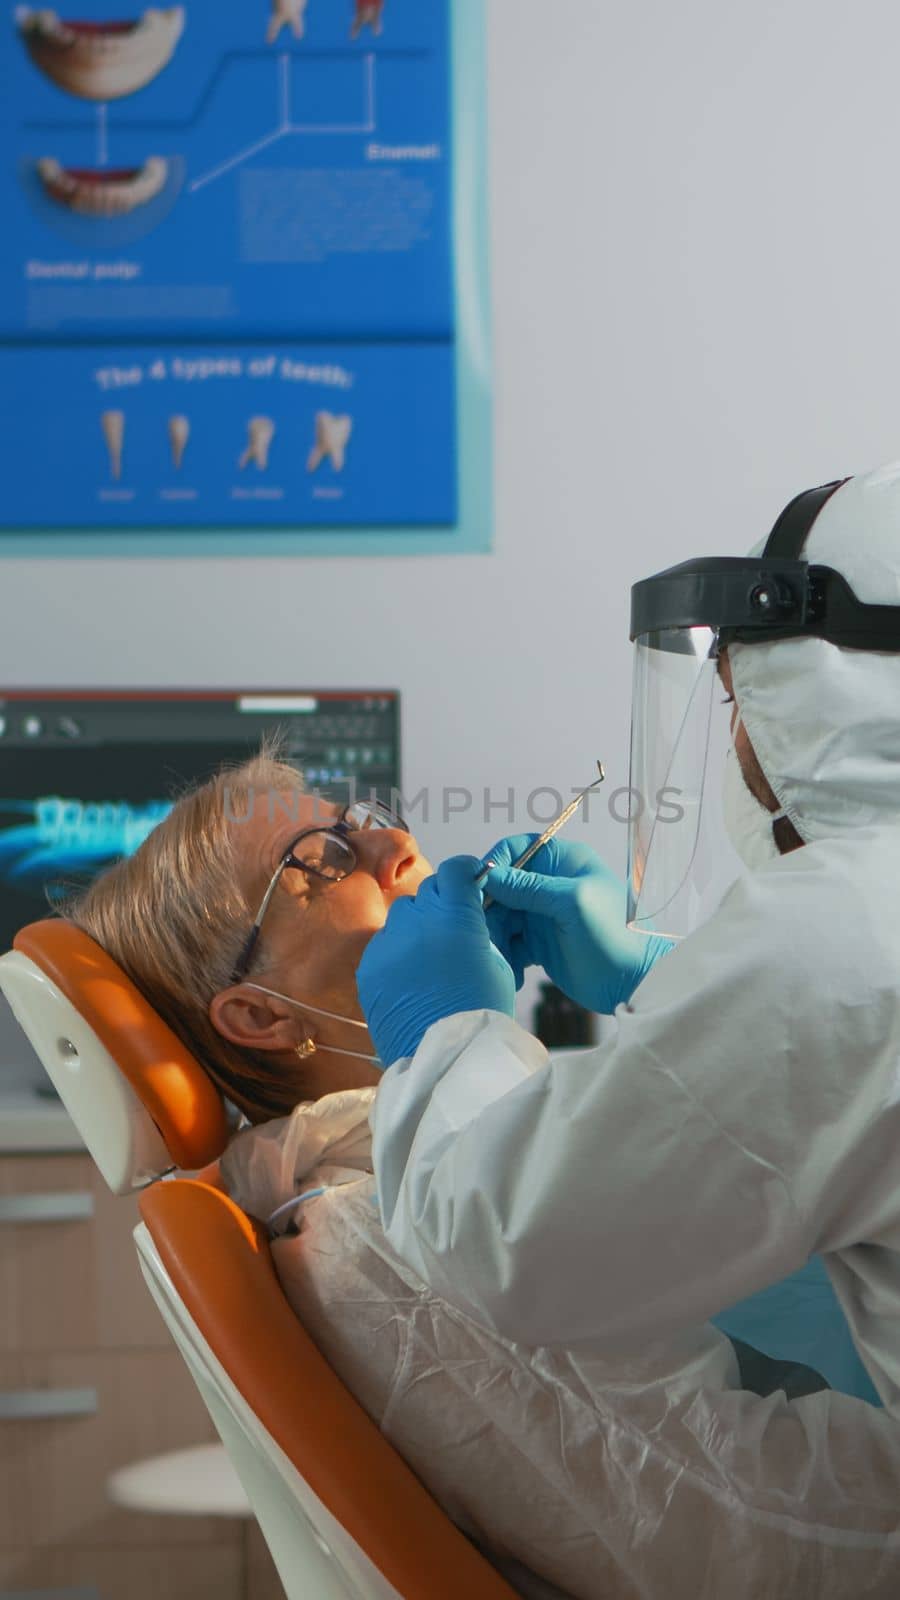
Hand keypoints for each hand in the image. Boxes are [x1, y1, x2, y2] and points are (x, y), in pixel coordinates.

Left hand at [357, 856, 515, 1066]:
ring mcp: (386, 944)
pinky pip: (383, 946)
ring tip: (430, 961)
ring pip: (402, 917)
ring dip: (417, 928)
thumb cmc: (480, 1012)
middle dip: (442, 904)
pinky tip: (411, 980)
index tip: (471, 886)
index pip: (456, 869)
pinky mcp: (367, 968)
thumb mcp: (497, 962)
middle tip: (454, 931)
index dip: (466, 875)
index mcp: (454, 915)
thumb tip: (469, 916)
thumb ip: (478, 929)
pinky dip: (397, 954)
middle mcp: (414, 921)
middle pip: (428, 892)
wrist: (444, 1059)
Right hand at [482, 835, 673, 1013]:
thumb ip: (530, 887)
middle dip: (489, 906)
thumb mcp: (572, 903)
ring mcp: (543, 914)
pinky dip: (505, 954)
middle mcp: (550, 884)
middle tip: (483, 931)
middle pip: (502, 885)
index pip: (517, 848)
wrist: (635, 984)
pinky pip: (509, 942)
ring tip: (497, 956)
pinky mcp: (539, 943)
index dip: (496, 864)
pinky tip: (511, 970)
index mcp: (563, 862)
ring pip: (501, 915)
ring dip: (494, 934)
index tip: (480, 887)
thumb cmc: (615, 935)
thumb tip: (488, 873)